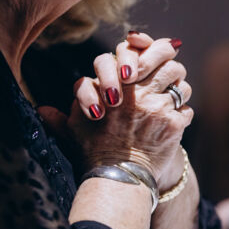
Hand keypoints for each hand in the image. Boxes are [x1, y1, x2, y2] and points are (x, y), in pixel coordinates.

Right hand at [66, 32, 193, 186]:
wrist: (117, 179)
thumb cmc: (94, 151)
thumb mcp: (75, 127)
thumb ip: (64, 115)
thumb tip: (42, 111)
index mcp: (117, 84)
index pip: (137, 50)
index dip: (146, 49)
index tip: (143, 62)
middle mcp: (140, 92)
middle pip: (168, 61)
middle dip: (168, 63)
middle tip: (165, 71)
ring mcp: (159, 107)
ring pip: (180, 83)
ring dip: (176, 87)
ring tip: (170, 94)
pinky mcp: (175, 125)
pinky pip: (186, 108)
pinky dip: (181, 112)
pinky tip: (173, 117)